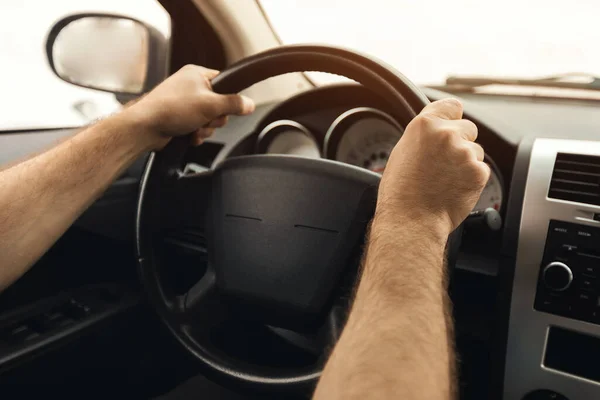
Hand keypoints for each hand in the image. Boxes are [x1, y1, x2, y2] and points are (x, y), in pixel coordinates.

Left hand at [125, 65, 254, 148]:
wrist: (146, 128)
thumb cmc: (170, 109)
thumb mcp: (210, 105)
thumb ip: (234, 104)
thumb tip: (249, 104)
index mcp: (197, 75)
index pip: (225, 83)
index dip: (228, 98)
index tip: (225, 107)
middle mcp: (191, 87)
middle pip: (220, 105)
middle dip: (214, 118)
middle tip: (205, 119)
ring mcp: (185, 103)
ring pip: (210, 119)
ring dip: (205, 128)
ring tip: (194, 128)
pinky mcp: (180, 118)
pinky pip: (199, 127)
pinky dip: (197, 133)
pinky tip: (189, 135)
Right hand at [376, 98, 489, 235]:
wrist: (411, 220)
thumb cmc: (401, 192)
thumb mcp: (403, 152)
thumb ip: (424, 136)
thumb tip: (438, 131)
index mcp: (425, 125)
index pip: (452, 106)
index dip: (452, 118)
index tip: (451, 125)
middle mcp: (447, 134)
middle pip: (468, 128)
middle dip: (460, 142)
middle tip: (443, 163)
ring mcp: (465, 152)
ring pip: (475, 151)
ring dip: (466, 162)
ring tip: (445, 179)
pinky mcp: (479, 171)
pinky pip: (480, 169)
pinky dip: (471, 178)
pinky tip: (453, 188)